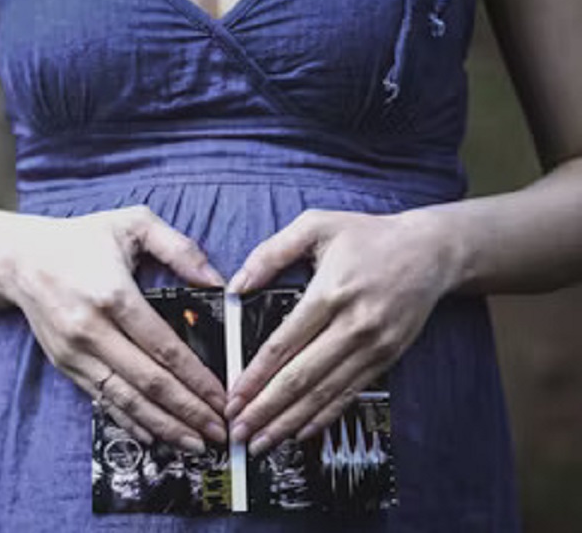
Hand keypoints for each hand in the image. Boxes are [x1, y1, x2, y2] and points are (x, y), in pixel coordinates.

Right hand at [0, 205, 228, 451]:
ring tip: (195, 442)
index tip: (223, 398)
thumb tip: (217, 282)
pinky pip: (102, 400)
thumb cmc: (81, 239)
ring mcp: (75, 352)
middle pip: (148, 382)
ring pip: (125, 399)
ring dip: (164, 425)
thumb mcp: (133, 223)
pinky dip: (130, 422)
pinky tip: (156, 436)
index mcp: (113, 295)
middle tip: (219, 431)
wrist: (20, 258)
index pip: (164, 348)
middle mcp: (91, 329)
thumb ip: (180, 248)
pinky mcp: (65, 365)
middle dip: (188, 411)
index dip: (197, 378)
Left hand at [223, 209, 459, 455]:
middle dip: (265, 409)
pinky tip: (300, 432)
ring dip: (289, 421)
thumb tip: (236, 285)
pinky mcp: (386, 358)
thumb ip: (271, 253)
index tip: (233, 396)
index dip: (256, 375)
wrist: (433, 250)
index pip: (284, 344)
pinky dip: (324, 416)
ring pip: (324, 393)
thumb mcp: (316, 225)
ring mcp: (373, 346)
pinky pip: (349, 393)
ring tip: (261, 441)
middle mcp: (354, 325)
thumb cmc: (369, 236)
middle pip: (301, 377)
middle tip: (238, 430)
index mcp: (331, 293)